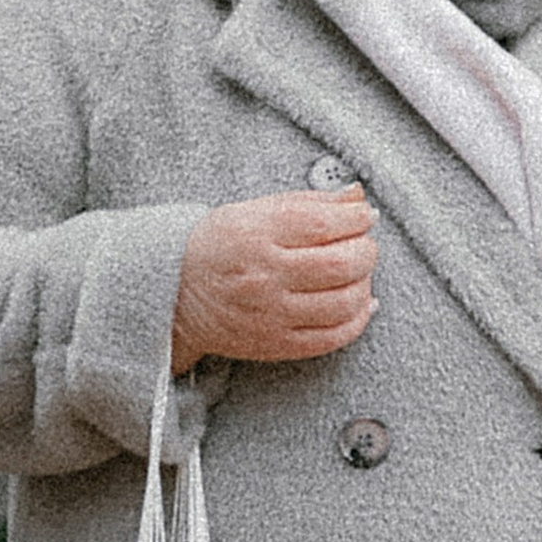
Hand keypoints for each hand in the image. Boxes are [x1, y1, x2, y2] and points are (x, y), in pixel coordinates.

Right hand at [172, 188, 376, 369]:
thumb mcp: (255, 210)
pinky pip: (333, 338)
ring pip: (344, 302)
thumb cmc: (220, 245)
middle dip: (366, 250)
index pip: (324, 223)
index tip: (364, 215)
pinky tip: (361, 303)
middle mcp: (265, 276)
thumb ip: (309, 202)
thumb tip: (357, 197)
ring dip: (365, 283)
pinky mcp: (278, 344)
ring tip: (359, 272)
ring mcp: (272, 314)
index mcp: (257, 234)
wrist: (176, 293)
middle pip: (342, 264)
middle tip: (363, 244)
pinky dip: (358, 319)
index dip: (357, 217)